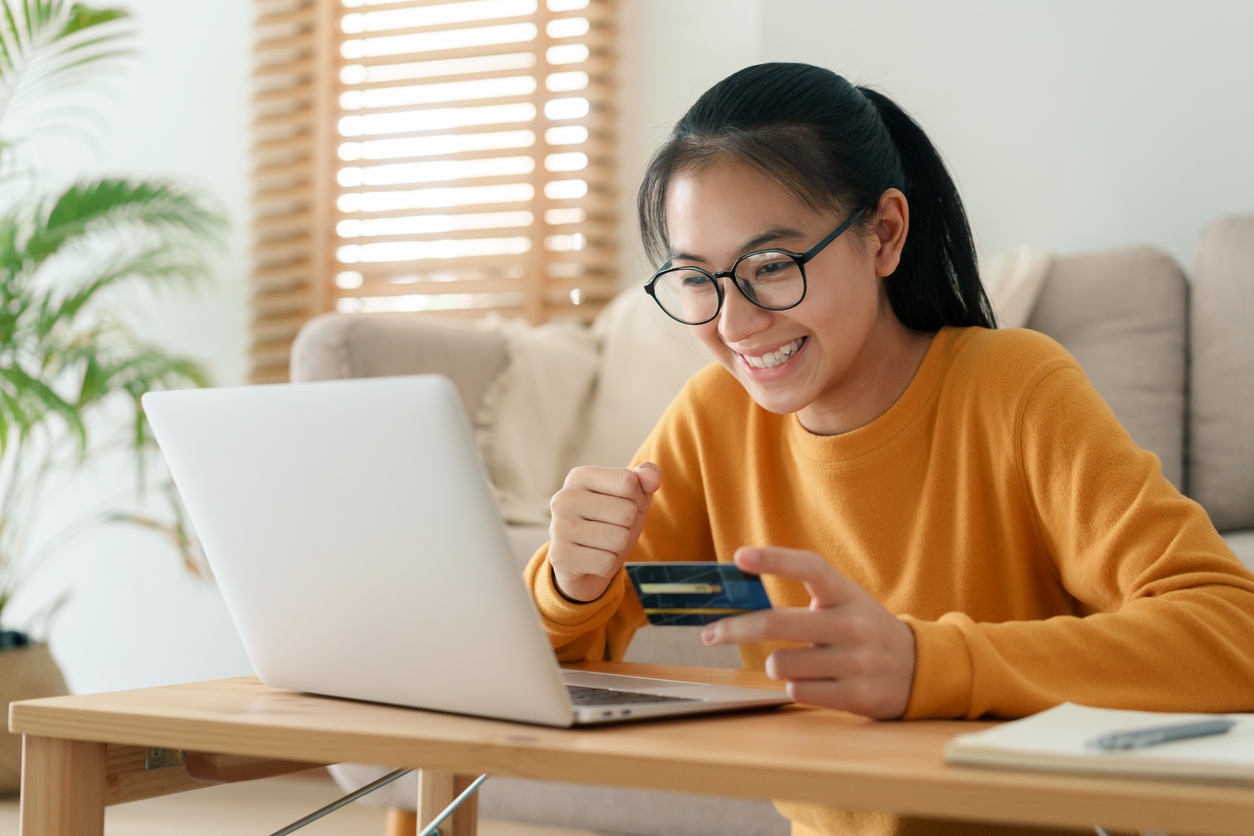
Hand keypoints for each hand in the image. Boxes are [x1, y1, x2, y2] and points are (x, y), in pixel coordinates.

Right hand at [548, 463, 661, 601]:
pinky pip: (607, 563)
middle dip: (628, 525)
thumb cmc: (611, 521)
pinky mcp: (560, 557)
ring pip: (619, 540)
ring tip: (602, 544)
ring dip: (619, 546)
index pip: (628, 481)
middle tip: (611, 528)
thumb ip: (646, 479)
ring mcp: (558, 528)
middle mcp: (563, 498)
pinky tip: (593, 559)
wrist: (584, 562)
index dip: (637, 498)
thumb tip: (653, 478)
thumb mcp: (632, 497)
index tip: (622, 505)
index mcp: (579, 476)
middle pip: (626, 512)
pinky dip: (608, 565)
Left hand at [701, 546, 916, 718]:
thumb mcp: (845, 604)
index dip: (774, 558)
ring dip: (776, 665)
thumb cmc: (865, 631)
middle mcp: (853, 624)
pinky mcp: (856, 695)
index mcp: (847, 594)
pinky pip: (798, 691)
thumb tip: (744, 599)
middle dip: (734, 629)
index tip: (739, 555)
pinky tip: (816, 682)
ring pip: (781, 663)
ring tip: (796, 662)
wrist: (920, 670)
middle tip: (710, 634)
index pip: (810, 567)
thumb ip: (806, 600)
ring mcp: (857, 661)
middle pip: (776, 623)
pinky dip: (797, 686)